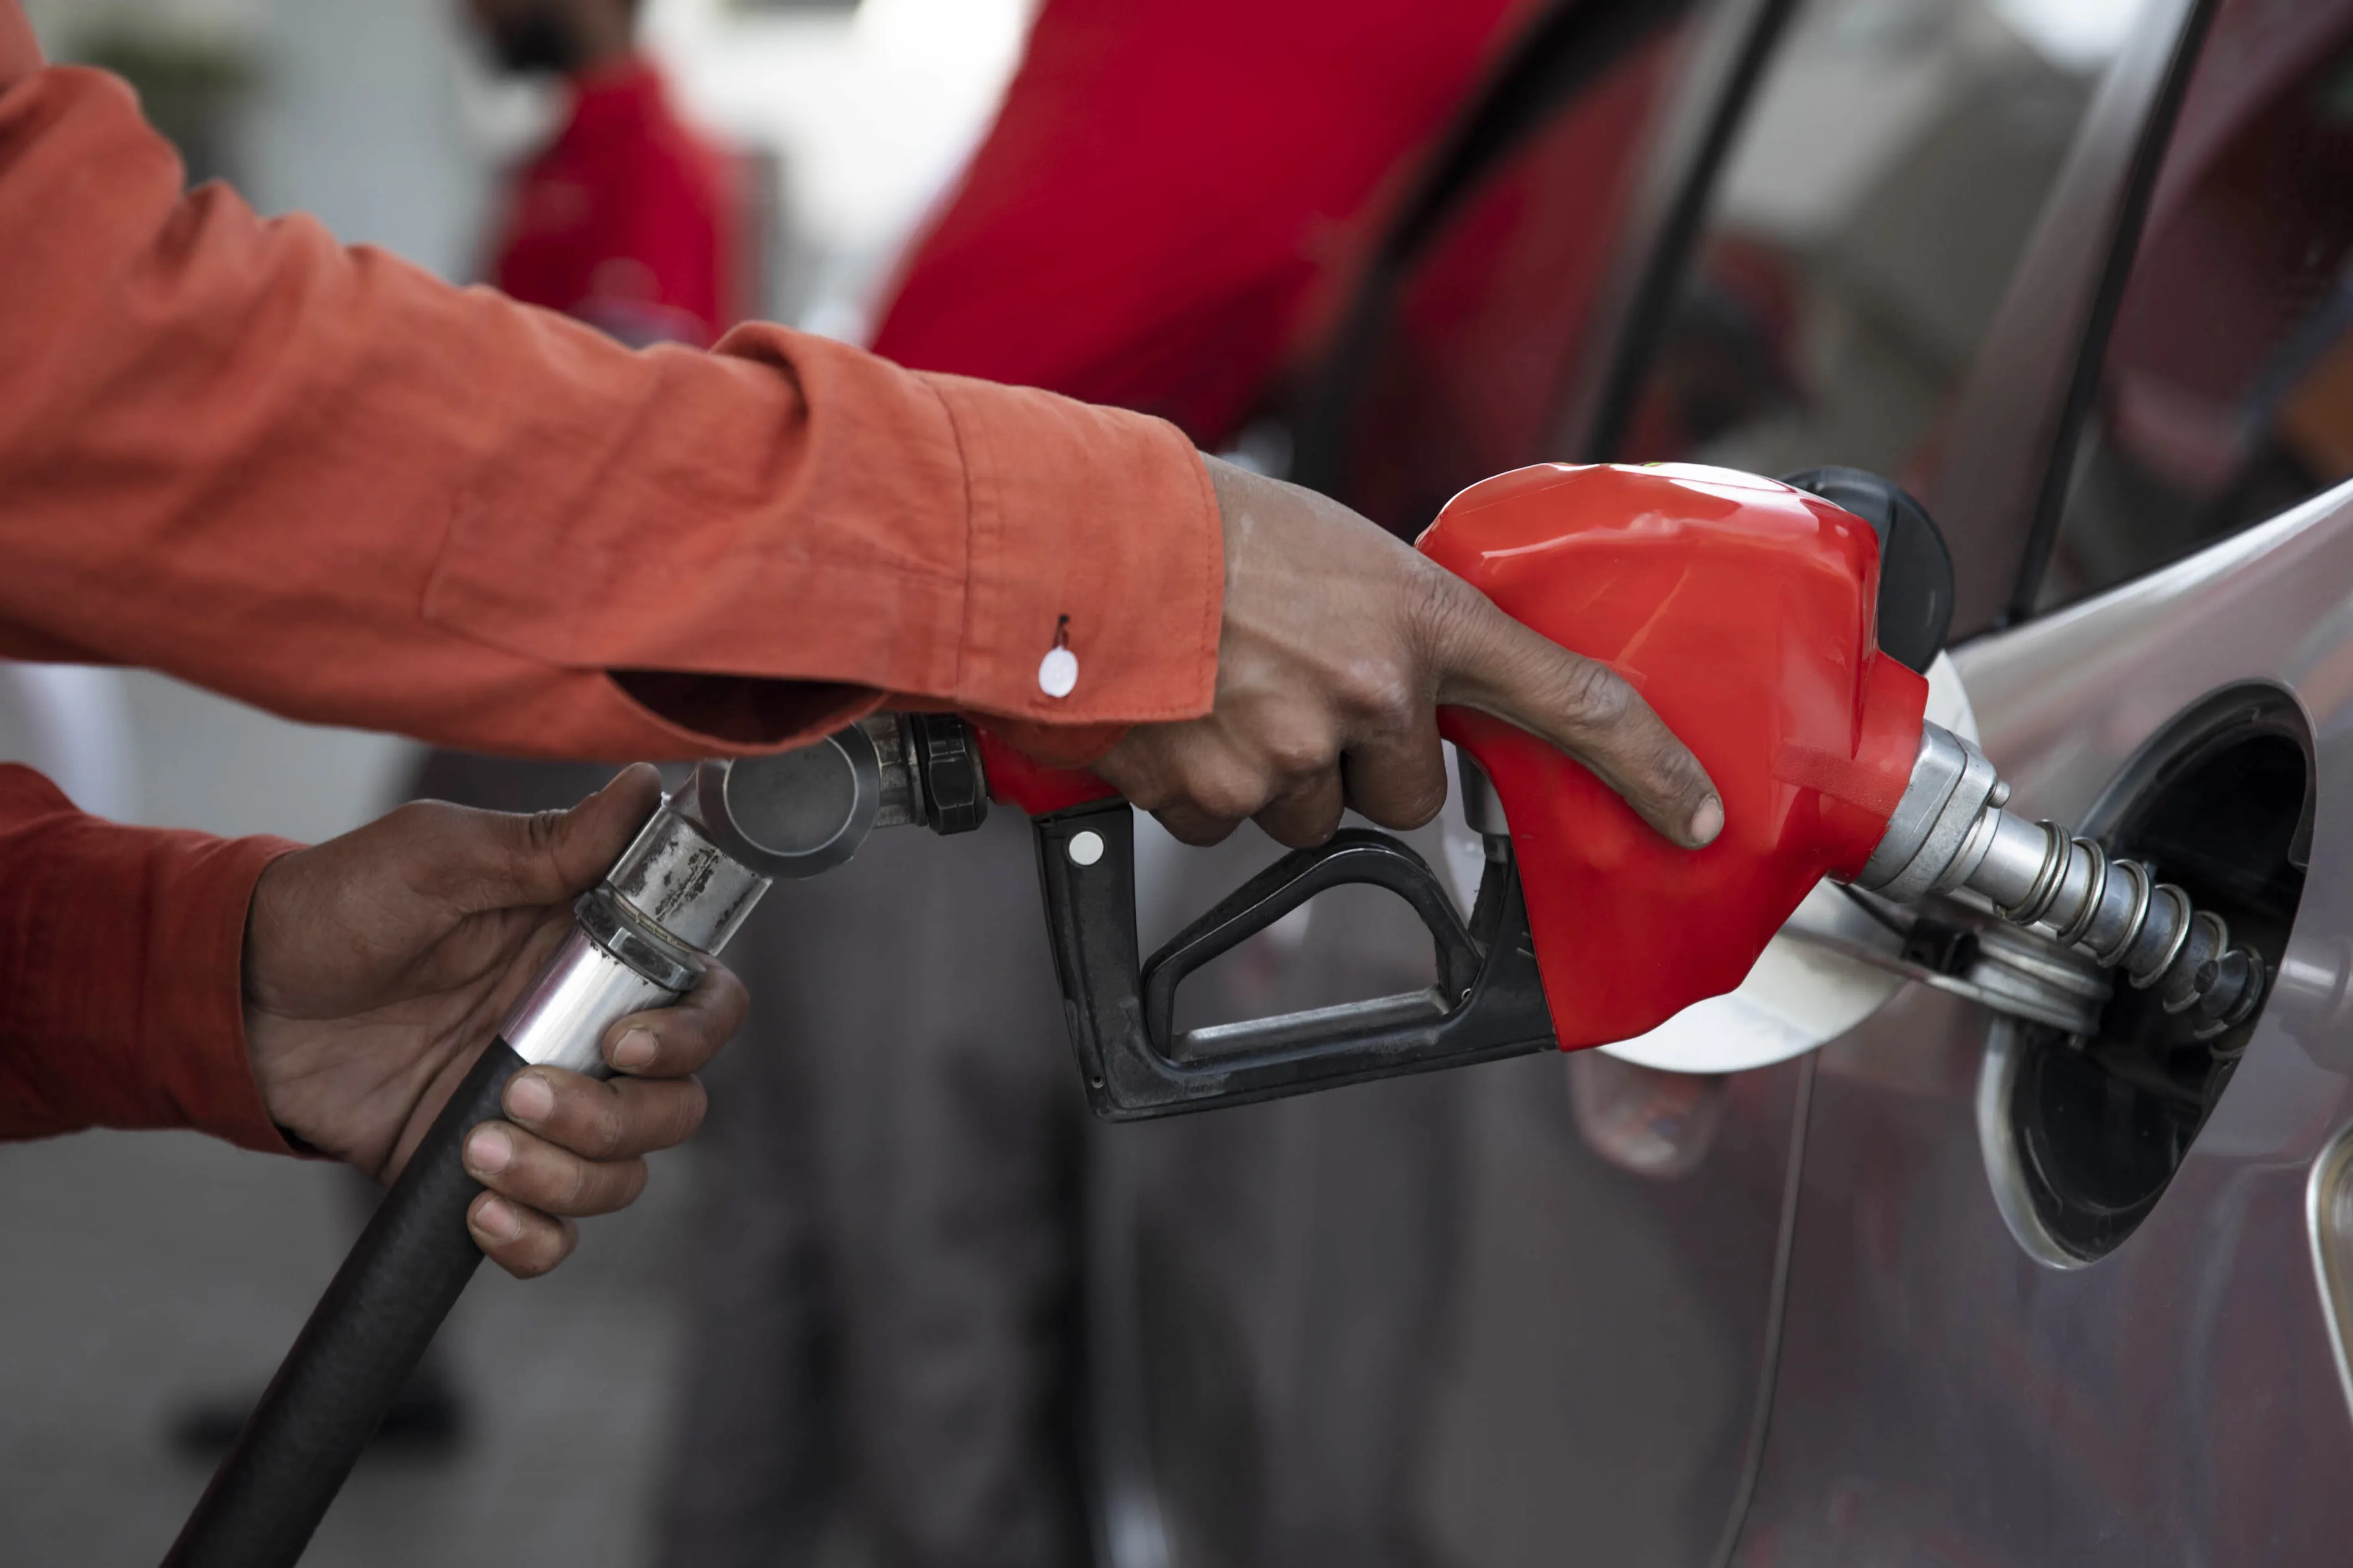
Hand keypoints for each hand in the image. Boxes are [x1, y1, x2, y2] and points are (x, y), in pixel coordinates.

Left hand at [241, 765, 745, 1276]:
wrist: (237, 999)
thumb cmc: (337, 908)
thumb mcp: (439, 858)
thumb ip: (548, 843)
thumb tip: (647, 785)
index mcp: (591, 956)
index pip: (704, 1001)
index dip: (690, 1034)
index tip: (621, 1041)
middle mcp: (582, 1036)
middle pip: (676, 1104)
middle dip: (616, 1118)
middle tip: (524, 1097)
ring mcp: (538, 1109)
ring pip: (624, 1174)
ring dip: (568, 1176)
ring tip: (477, 1151)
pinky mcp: (488, 1171)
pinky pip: (555, 1235)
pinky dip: (534, 1238)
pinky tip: (479, 1208)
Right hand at [1094, 457, 1725, 848]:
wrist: (1080, 544)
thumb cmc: (1206, 530)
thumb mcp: (1339, 556)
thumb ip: (1393, 629)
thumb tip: (1405, 692)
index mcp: (1419, 619)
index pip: (1571, 699)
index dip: (1646, 767)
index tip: (1693, 815)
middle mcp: (1371, 695)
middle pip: (1406, 792)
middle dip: (1358, 761)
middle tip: (1296, 693)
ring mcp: (1292, 754)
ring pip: (1308, 814)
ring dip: (1272, 773)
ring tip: (1221, 690)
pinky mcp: (1213, 794)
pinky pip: (1224, 824)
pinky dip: (1200, 784)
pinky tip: (1177, 716)